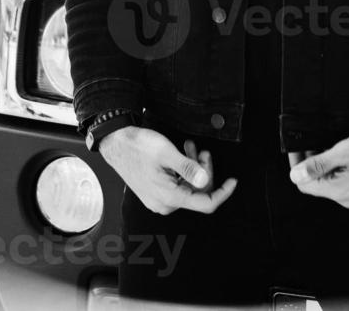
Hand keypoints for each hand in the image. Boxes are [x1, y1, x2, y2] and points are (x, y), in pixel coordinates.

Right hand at [98, 127, 237, 214]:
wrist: (115, 143)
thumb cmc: (137, 146)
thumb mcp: (167, 154)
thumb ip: (189, 169)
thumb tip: (206, 181)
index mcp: (169, 197)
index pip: (205, 204)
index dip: (222, 193)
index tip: (233, 181)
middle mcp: (164, 204)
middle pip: (197, 194)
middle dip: (203, 172)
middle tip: (201, 151)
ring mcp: (158, 200)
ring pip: (187, 188)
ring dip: (193, 169)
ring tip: (190, 148)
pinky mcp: (154, 193)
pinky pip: (176, 186)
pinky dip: (183, 172)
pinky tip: (181, 155)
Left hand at [287, 128, 348, 208]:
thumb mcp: (344, 151)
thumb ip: (317, 164)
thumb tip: (295, 175)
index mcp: (339, 191)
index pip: (304, 185)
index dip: (299, 167)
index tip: (301, 151)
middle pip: (321, 185)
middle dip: (316, 167)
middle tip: (320, 145)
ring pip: (339, 185)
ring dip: (334, 170)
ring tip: (341, 150)